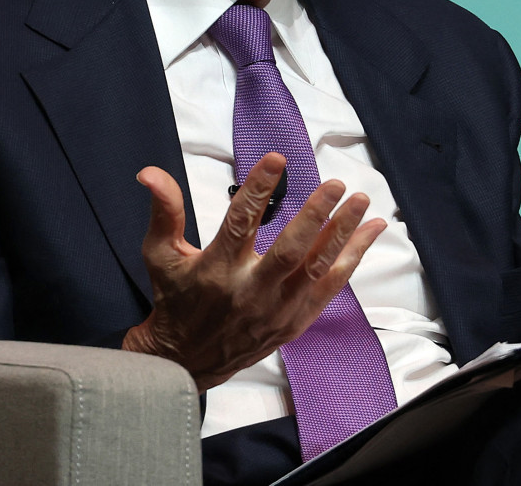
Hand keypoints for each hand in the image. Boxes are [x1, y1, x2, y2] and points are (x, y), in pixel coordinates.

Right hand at [121, 153, 385, 390]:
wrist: (186, 361)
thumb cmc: (174, 298)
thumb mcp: (160, 254)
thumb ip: (164, 211)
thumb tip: (150, 172)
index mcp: (216, 270)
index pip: (239, 223)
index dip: (258, 190)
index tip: (277, 160)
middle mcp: (249, 292)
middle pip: (289, 251)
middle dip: (315, 216)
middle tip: (335, 184)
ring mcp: (276, 310)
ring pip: (316, 268)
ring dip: (342, 234)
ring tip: (362, 202)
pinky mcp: (294, 322)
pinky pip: (328, 288)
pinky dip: (351, 259)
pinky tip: (370, 232)